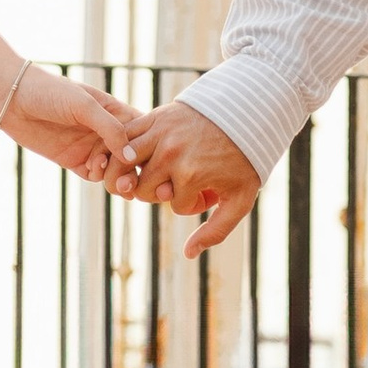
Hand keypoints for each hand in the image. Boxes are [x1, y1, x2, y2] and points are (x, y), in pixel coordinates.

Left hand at [0, 63, 141, 181]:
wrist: (12, 99)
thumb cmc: (50, 92)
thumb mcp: (84, 105)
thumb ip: (110, 128)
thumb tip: (130, 155)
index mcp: (114, 112)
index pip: (142, 132)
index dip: (150, 146)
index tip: (153, 158)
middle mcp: (104, 131)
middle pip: (130, 155)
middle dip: (134, 168)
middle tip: (131, 177)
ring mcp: (89, 146)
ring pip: (114, 169)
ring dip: (118, 176)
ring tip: (116, 179)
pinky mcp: (72, 160)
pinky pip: (94, 175)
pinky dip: (99, 177)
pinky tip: (94, 171)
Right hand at [118, 99, 262, 255]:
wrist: (244, 113)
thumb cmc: (244, 158)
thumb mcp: (239, 199)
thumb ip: (216, 231)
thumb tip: (188, 254)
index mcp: (190, 175)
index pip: (174, 206)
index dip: (189, 204)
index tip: (207, 190)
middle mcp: (171, 155)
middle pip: (144, 190)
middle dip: (161, 192)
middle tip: (178, 183)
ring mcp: (160, 134)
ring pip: (125, 166)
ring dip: (134, 174)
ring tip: (148, 174)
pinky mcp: (154, 118)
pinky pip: (125, 139)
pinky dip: (123, 151)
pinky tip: (132, 158)